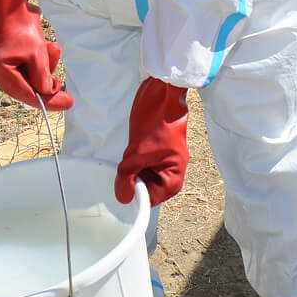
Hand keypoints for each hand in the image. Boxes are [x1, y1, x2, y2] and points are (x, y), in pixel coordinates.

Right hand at [0, 0, 78, 109]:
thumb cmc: (20, 25)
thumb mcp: (36, 54)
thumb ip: (42, 76)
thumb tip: (48, 91)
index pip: (26, 94)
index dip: (48, 101)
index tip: (68, 103)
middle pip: (27, 86)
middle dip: (46, 80)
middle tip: (63, 82)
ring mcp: (2, 60)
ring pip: (29, 73)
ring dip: (45, 64)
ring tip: (54, 48)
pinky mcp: (9, 51)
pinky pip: (28, 63)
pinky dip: (40, 57)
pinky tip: (47, 44)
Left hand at [116, 78, 188, 205]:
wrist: (161, 96)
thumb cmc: (158, 122)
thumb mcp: (137, 153)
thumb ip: (128, 177)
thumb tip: (123, 197)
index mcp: (173, 178)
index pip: (150, 200)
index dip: (135, 194)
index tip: (124, 183)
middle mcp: (171, 174)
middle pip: (146, 190)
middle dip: (133, 181)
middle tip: (126, 166)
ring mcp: (163, 164)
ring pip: (141, 178)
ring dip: (131, 170)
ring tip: (130, 155)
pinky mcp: (155, 154)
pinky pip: (140, 166)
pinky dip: (132, 162)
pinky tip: (131, 151)